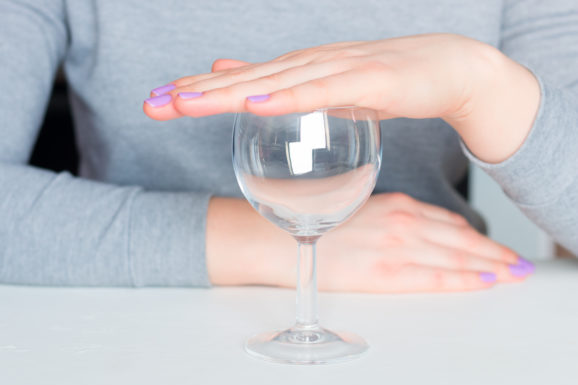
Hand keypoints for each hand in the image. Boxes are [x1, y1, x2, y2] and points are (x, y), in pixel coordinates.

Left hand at [144, 34, 539, 162]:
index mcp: (299, 71)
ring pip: (272, 83)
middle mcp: (308, 64)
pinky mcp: (366, 80)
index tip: (156, 103)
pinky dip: (285, 98)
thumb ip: (296, 92)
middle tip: (151, 104)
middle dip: (194, 93)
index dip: (195, 91)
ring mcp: (336, 68)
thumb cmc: (389, 82)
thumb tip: (259, 93)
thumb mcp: (333, 90)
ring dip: (226, 93)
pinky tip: (255, 104)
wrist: (449, 69)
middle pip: (243, 80)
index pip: (239, 82)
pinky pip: (319, 91)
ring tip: (184, 103)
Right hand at [207, 193, 532, 292]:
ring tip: (511, 271)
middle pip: (459, 237)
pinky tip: (485, 281)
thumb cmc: (307, 224)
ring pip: (456, 256)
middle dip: (491, 249)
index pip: (445, 220)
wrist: (276, 240)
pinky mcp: (387, 272)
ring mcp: (396, 246)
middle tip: (515, 259)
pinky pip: (437, 278)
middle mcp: (401, 222)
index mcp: (392, 204)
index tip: (490, 241)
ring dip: (488, 264)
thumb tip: (396, 223)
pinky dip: (466, 279)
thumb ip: (379, 213)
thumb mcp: (352, 206)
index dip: (473, 233)